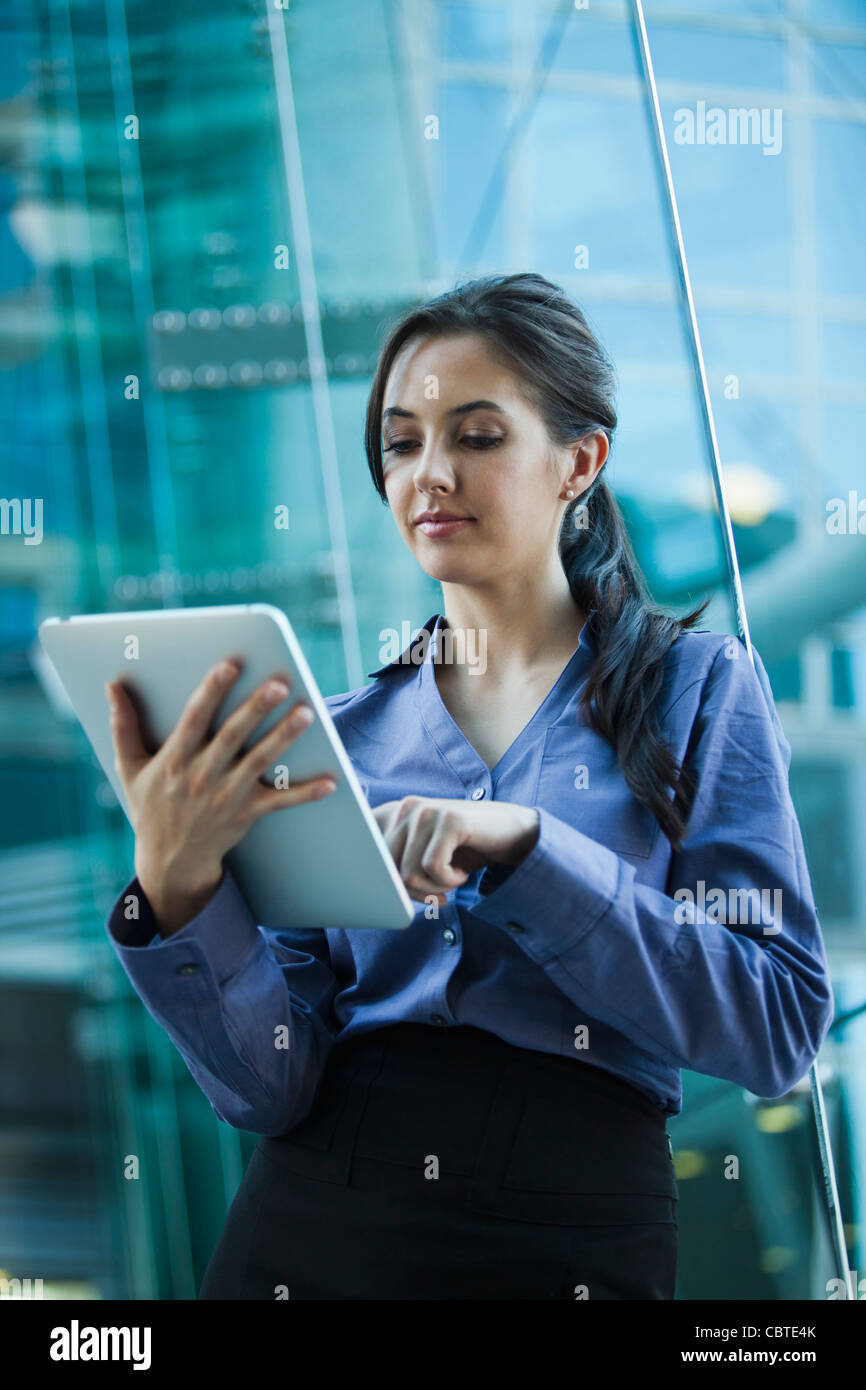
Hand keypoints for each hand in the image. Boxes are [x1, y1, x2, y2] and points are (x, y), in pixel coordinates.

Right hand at [106, 659, 336, 933]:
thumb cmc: (151, 806)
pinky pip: (280, 802)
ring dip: (284, 738)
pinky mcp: (247, 813)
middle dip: (256, 709)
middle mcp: (201, 777)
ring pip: (260, 762)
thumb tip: (112, 686)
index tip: (229, 665)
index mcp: (174, 761)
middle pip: (233, 737)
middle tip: (279, 684)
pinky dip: (306, 793)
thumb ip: (123, 726)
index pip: (194, 719)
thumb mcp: (128, 768)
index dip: (211, 691)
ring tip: (307, 713)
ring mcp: (226, 796)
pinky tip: (331, 781)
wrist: (170, 861)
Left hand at [371, 795, 539, 905]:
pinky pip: (433, 868)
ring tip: (453, 876)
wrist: (514, 835)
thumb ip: (396, 866)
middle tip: (440, 887)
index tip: (409, 890)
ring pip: (409, 874)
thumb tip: (374, 893)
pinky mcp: (450, 820)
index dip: (383, 883)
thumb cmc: (465, 851)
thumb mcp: (423, 858)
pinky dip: (449, 881)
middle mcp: (405, 807)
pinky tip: (462, 872)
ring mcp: (427, 811)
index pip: (365, 857)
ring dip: (435, 887)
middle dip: (415, 890)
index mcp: (393, 814)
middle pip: (387, 872)